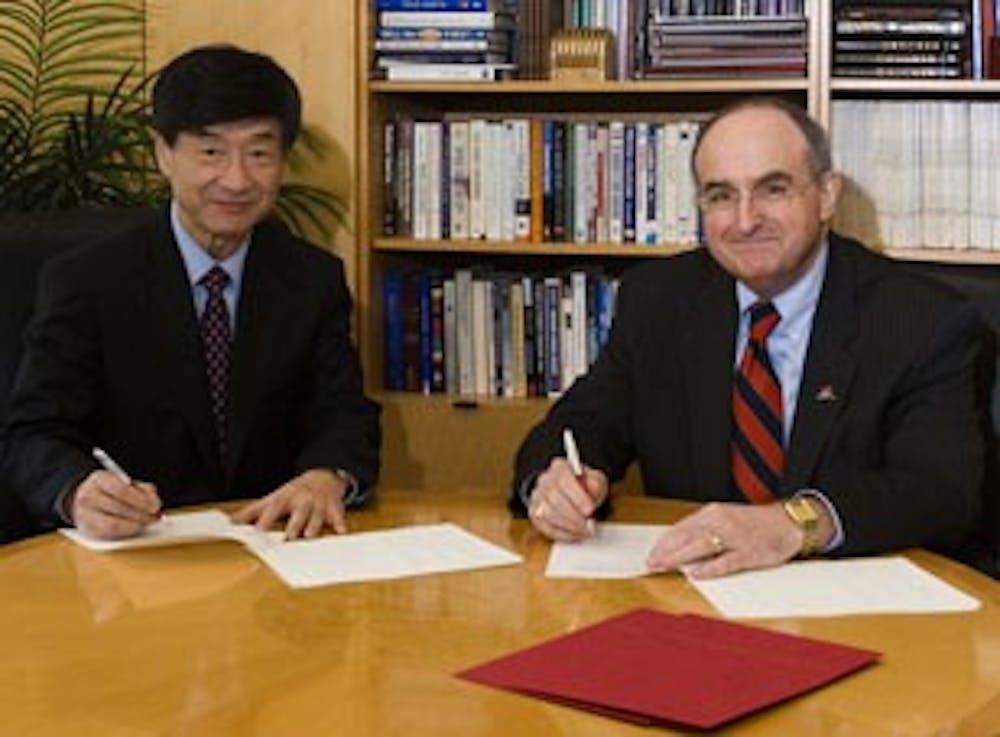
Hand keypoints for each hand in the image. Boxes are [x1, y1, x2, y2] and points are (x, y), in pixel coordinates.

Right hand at [70, 470, 160, 539]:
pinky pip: (109, 534)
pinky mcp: (88, 530)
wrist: (85, 499)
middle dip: (141, 514)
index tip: (155, 507)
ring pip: (113, 524)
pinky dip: (126, 531)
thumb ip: (142, 489)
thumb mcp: (125, 482)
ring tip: (146, 523)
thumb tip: (154, 501)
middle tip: (155, 518)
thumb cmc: (110, 490)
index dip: (140, 500)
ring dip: (135, 525)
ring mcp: (85, 514)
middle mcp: (89, 496)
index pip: (121, 490)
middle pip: (118, 508)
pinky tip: (135, 527)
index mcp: (99, 479)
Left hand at [231, 468, 347, 539]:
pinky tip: (341, 532)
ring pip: (317, 515)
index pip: (274, 509)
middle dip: (294, 525)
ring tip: (309, 536)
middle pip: (298, 513)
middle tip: (287, 539)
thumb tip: (231, 522)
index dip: (266, 520)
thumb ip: (252, 512)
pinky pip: (339, 516)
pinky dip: (340, 524)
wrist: (323, 477)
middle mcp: (302, 501)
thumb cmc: (294, 493)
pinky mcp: (335, 508)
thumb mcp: (273, 498)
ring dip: (314, 525)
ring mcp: (319, 504)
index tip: (257, 532)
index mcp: (285, 498)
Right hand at [527, 457, 607, 541]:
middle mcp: (545, 481)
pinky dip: (562, 533)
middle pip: (554, 498)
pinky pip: (545, 527)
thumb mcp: (595, 480)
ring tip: (584, 531)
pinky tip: (575, 534)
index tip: (590, 510)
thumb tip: (592, 488)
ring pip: (547, 514)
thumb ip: (596, 483)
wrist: (571, 494)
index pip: (564, 480)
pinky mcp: (535, 514)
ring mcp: (537, 497)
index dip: (577, 496)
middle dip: (574, 515)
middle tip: (590, 526)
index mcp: (560, 468)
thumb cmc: (584, 487)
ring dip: (568, 526)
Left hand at [645, 502, 802, 578]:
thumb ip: (703, 529)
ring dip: (679, 558)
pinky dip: (709, 568)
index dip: (663, 543)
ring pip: (700, 547)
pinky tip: (696, 574)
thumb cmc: (754, 523)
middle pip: (686, 537)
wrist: (788, 523)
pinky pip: (725, 562)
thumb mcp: (725, 518)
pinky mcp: (748, 553)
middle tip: (651, 564)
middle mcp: (720, 522)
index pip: (680, 528)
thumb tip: (679, 545)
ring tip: (664, 567)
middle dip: (666, 551)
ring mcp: (734, 537)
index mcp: (712, 513)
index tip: (651, 554)